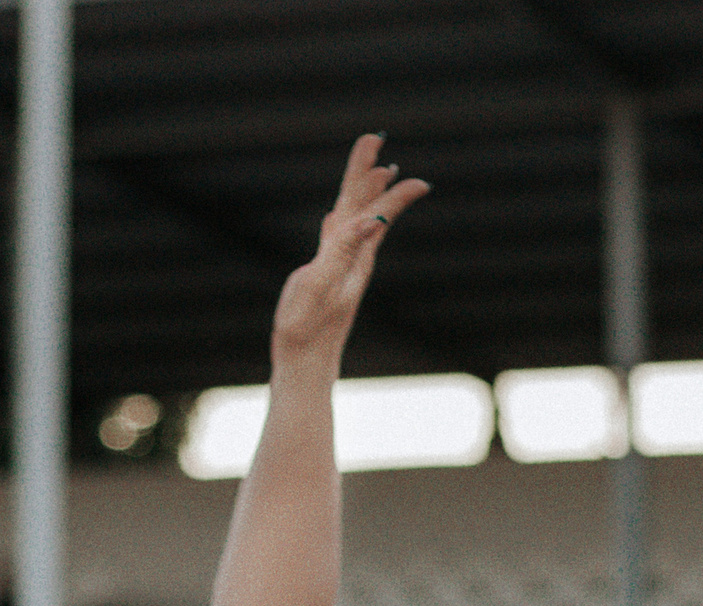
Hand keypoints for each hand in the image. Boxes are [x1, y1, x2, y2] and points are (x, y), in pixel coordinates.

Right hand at [268, 134, 428, 368]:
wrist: (305, 368)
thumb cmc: (306, 330)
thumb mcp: (320, 285)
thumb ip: (345, 248)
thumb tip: (371, 220)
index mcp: (350, 255)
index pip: (373, 210)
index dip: (385, 185)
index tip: (397, 161)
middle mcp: (351, 259)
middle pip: (363, 205)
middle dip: (369, 172)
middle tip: (377, 140)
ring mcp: (339, 269)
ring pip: (355, 220)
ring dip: (363, 192)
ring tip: (378, 170)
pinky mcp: (326, 280)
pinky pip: (339, 241)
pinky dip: (343, 221)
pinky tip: (337, 219)